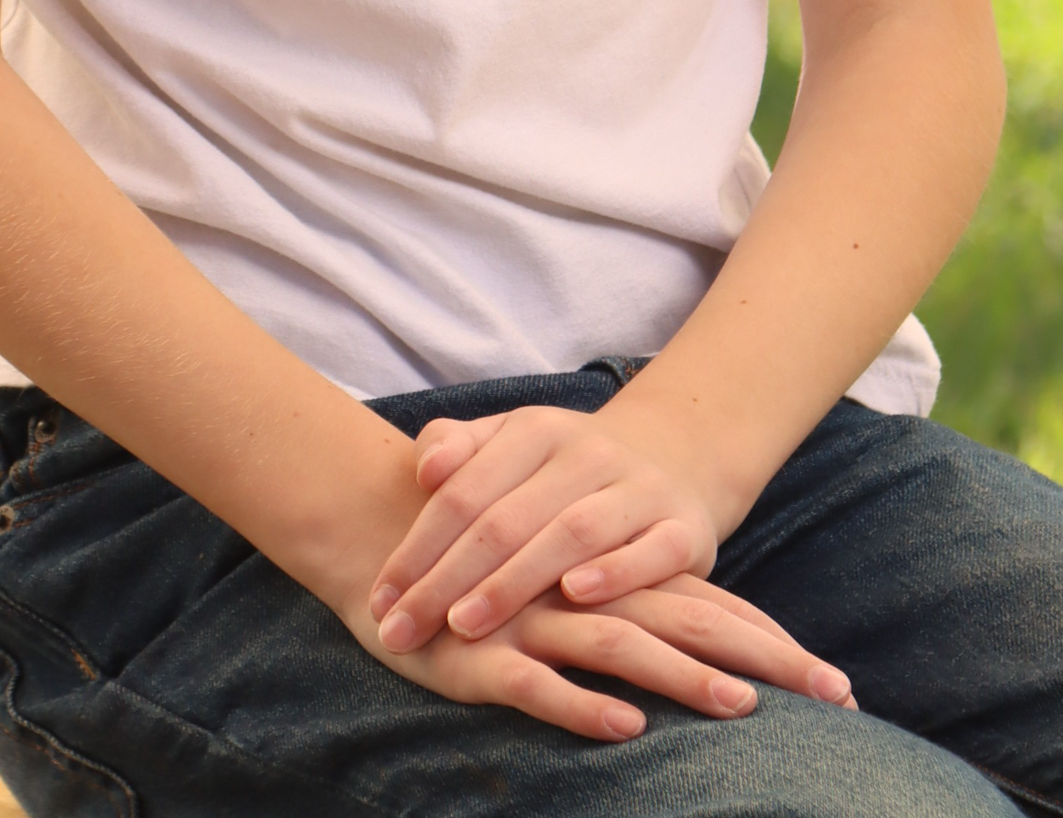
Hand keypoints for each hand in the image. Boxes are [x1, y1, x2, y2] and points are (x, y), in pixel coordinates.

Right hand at [357, 568, 856, 743]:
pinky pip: (537, 685)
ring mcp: (534, 623)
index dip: (769, 640)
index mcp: (608, 574)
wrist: (379, 535)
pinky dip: (581, 706)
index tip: (837, 684)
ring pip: (621, 648)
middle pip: (687, 622)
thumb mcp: (551, 579)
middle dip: (764, 662)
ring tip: (742, 709)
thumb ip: (609, 594)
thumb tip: (672, 647)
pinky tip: (625, 727)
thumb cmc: (478, 568)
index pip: (705, 605)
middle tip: (836, 697)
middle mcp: (582, 593)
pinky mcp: (483, 657)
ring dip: (684, 678)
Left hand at [370, 402, 829, 682]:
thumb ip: (460, 449)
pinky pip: (649, 550)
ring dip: (514, 582)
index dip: (416, 546)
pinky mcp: (683, 528)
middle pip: (505, 518)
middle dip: (447, 580)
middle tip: (402, 631)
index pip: (462, 491)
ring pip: (570, 534)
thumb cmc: (564, 470)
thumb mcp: (512, 446)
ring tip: (464, 625)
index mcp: (534, 431)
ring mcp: (636, 489)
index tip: (380, 599)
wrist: (671, 461)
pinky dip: (614, 571)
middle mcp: (585, 454)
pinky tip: (573, 596)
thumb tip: (422, 466)